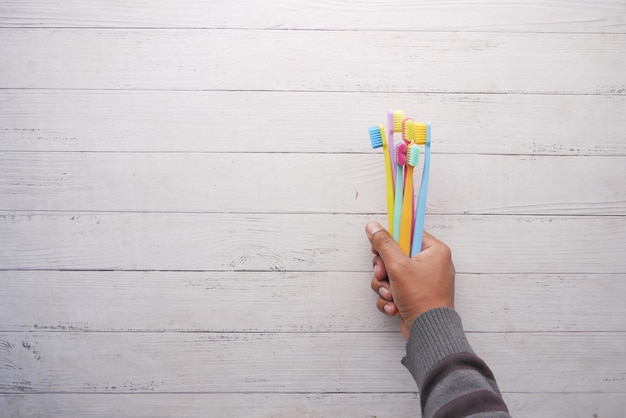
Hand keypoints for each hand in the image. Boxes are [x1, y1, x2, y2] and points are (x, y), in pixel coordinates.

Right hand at [366, 221, 454, 339]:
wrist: (429, 331)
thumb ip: (384, 244)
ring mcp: (422, 281)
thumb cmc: (422, 298)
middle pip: (396, 255)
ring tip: (390, 296)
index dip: (391, 240)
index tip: (379, 248)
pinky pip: (395, 289)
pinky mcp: (414, 295)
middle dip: (384, 269)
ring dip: (384, 286)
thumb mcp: (398, 266)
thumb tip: (373, 227)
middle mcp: (431, 264)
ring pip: (391, 274)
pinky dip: (390, 298)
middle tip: (383, 275)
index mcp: (435, 251)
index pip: (408, 234)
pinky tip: (393, 306)